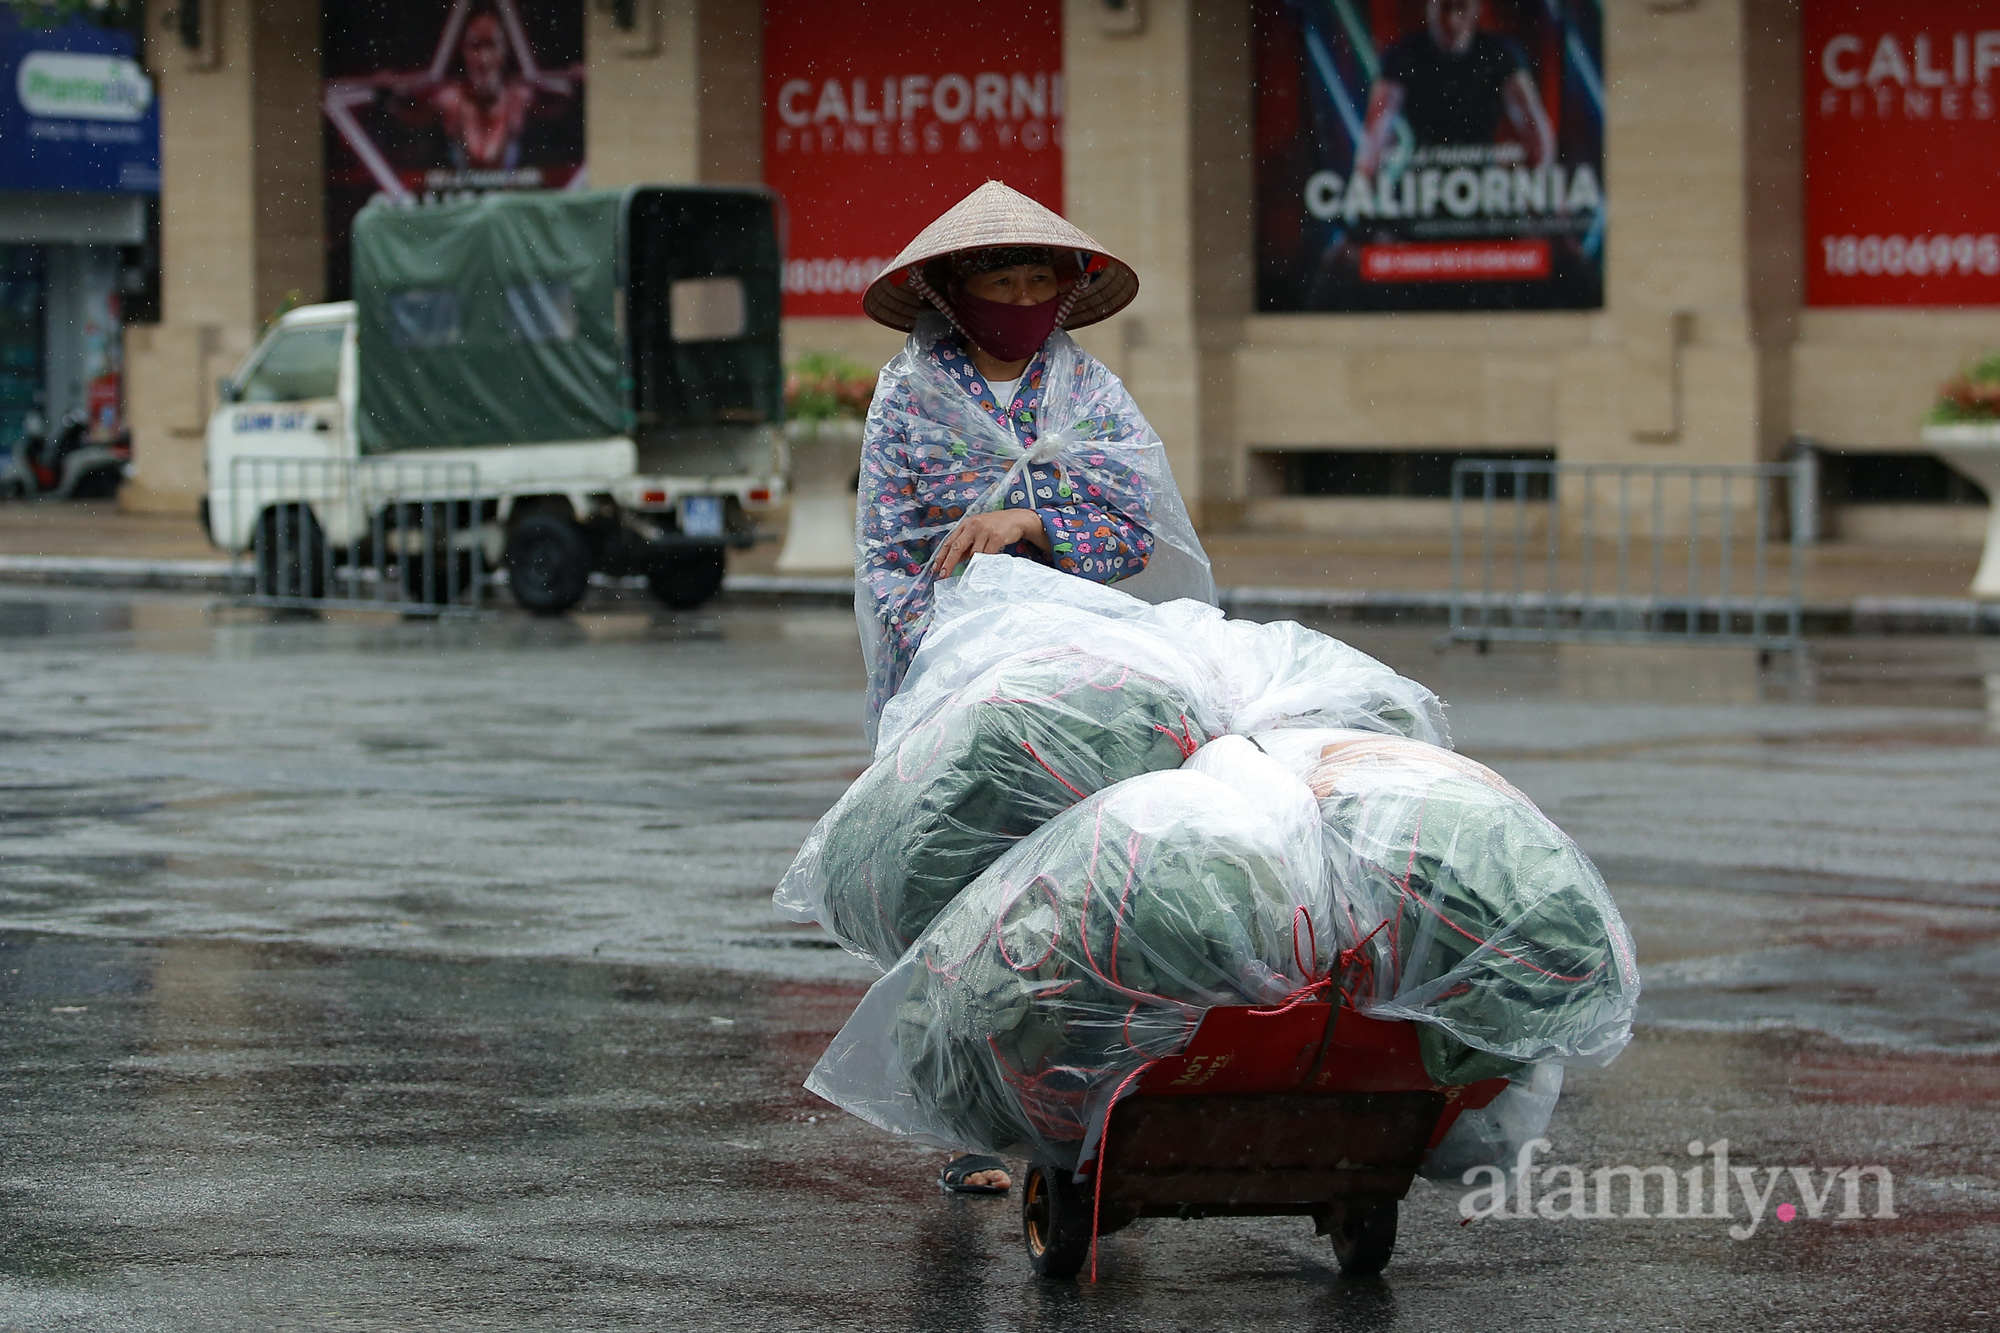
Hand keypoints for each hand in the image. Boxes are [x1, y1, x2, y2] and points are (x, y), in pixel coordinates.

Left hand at [931, 508, 1049, 576]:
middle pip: (957, 547)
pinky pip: (988, 554)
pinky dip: (984, 562)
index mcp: (965, 524)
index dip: (941, 556)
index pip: (949, 541)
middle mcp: (973, 525)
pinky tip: (983, 567)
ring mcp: (985, 530)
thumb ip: (965, 545)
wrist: (1015, 519)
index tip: (936, 568)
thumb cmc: (993, 527)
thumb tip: (952, 562)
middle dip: (949, 563)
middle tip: (943, 575)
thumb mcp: (976, 532)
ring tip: (971, 572)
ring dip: (971, 564)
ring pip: (974, 553)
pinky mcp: (997, 536)